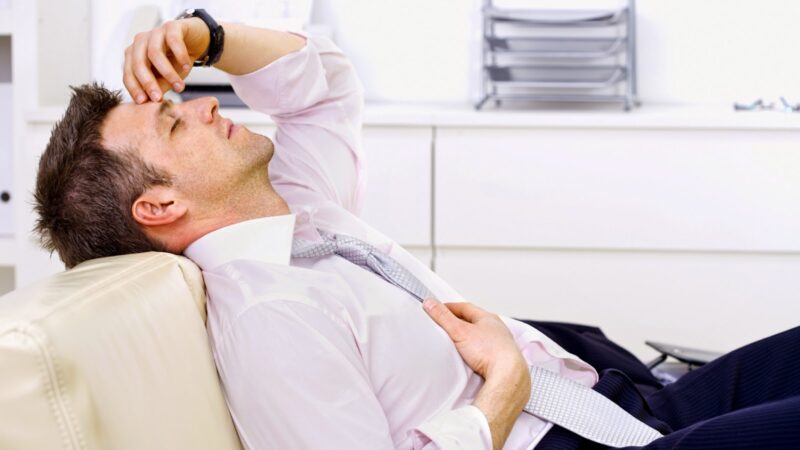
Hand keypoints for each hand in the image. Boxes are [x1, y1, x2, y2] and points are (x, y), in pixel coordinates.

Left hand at [123, 18, 209, 103]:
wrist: (196, 40)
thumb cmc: (178, 60)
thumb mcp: (168, 77)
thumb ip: (159, 86)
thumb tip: (152, 101)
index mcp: (134, 55)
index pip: (129, 73)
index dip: (134, 88)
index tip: (143, 102)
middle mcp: (141, 42)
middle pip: (138, 63)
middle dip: (148, 83)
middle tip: (158, 98)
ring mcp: (155, 32)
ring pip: (154, 53)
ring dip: (167, 73)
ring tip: (179, 87)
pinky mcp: (171, 26)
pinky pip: (173, 41)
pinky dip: (180, 55)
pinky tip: (187, 67)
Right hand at [423, 299, 530, 449]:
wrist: (508, 376)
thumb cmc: (490, 352)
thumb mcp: (459, 331)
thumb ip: (443, 317)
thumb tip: (430, 303)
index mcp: (488, 318)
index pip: (465, 307)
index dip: (449, 307)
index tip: (438, 309)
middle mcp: (497, 330)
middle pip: (474, 321)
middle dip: (459, 322)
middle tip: (445, 324)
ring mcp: (501, 345)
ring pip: (481, 337)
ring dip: (469, 338)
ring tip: (457, 342)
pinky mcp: (501, 360)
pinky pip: (485, 352)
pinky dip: (475, 352)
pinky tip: (470, 358)